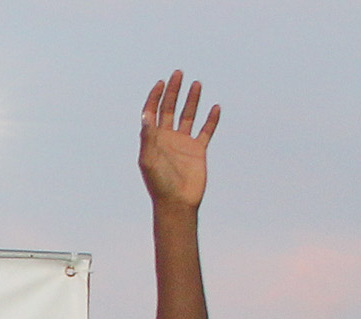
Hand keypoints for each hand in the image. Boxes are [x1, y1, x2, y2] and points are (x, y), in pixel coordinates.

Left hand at [138, 69, 217, 210]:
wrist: (177, 202)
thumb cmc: (159, 184)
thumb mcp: (149, 160)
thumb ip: (147, 137)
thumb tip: (146, 115)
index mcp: (152, 140)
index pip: (152, 112)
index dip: (155, 97)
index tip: (161, 82)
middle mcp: (167, 139)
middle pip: (170, 109)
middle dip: (173, 91)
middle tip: (178, 73)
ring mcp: (183, 144)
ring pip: (188, 116)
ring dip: (191, 100)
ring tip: (196, 83)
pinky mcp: (198, 150)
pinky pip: (206, 130)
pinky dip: (211, 119)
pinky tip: (215, 107)